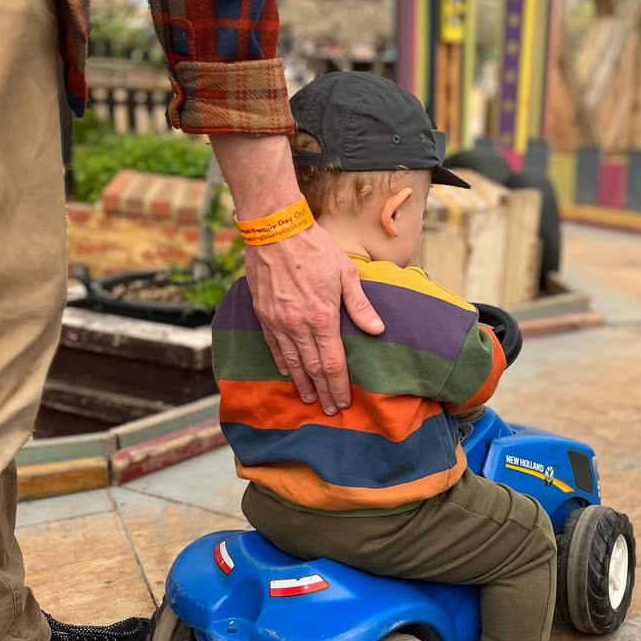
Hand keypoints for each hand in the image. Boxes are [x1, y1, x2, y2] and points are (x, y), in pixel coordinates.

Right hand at [207, 132, 384, 413]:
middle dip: (322, 391)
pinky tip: (287, 372)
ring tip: (309, 397)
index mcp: (322, 317)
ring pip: (291, 362)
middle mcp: (298, 325)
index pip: (332, 363)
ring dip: (301, 382)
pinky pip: (273, 346)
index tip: (343, 401)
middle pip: (312, 368)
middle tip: (328, 410)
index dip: (338, 385)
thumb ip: (360, 306)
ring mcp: (278, 321)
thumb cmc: (315, 249)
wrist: (275, 230)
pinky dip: (282, 363)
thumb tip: (377, 330)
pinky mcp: (263, 314)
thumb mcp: (346, 273)